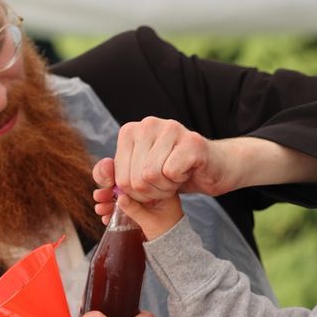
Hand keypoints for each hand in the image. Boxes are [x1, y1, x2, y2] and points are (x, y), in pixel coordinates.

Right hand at [92, 162, 184, 239]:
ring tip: (100, 209)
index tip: (107, 185)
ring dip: (107, 202)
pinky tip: (105, 217)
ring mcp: (143, 201)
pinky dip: (112, 211)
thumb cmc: (168, 232)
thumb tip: (119, 197)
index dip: (118, 180)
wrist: (173, 246)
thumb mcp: (151, 221)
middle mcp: (149, 192)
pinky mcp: (137, 210)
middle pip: (125, 187)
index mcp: (158, 189)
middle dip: (109, 192)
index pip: (136, 178)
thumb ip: (135, 210)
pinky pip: (122, 207)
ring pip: (120, 197)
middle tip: (99, 196)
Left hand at [110, 117, 246, 201]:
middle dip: (151, 192)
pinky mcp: (192, 141)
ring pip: (151, 176)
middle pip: (134, 179)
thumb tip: (102, 177)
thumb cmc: (175, 172)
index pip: (119, 177)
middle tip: (165, 184)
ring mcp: (171, 129)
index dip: (135, 192)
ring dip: (166, 187)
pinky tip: (187, 172)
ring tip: (176, 177)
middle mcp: (148, 124)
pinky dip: (180, 181)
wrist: (214, 168)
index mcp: (131, 131)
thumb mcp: (140, 175)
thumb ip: (116, 176)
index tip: (149, 185)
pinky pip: (172, 173)